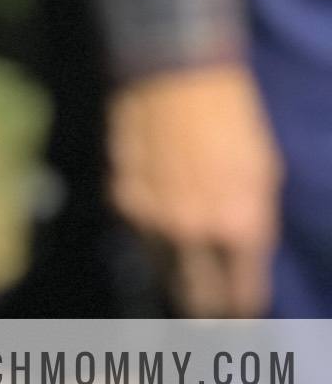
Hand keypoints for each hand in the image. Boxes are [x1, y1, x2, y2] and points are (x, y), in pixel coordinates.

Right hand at [109, 64, 282, 315]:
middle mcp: (195, 232)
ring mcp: (154, 215)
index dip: (240, 308)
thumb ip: (248, 221)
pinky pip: (136, 222)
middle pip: (195, 293)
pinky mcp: (122, 192)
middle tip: (201, 308)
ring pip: (160, 261)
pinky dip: (145, 219)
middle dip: (201, 304)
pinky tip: (153, 197)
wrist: (178, 70)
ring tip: (176, 254)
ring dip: (170, 261)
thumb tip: (235, 253)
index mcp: (241, 228)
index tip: (237, 313)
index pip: (241, 294)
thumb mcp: (262, 174)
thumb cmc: (233, 118)